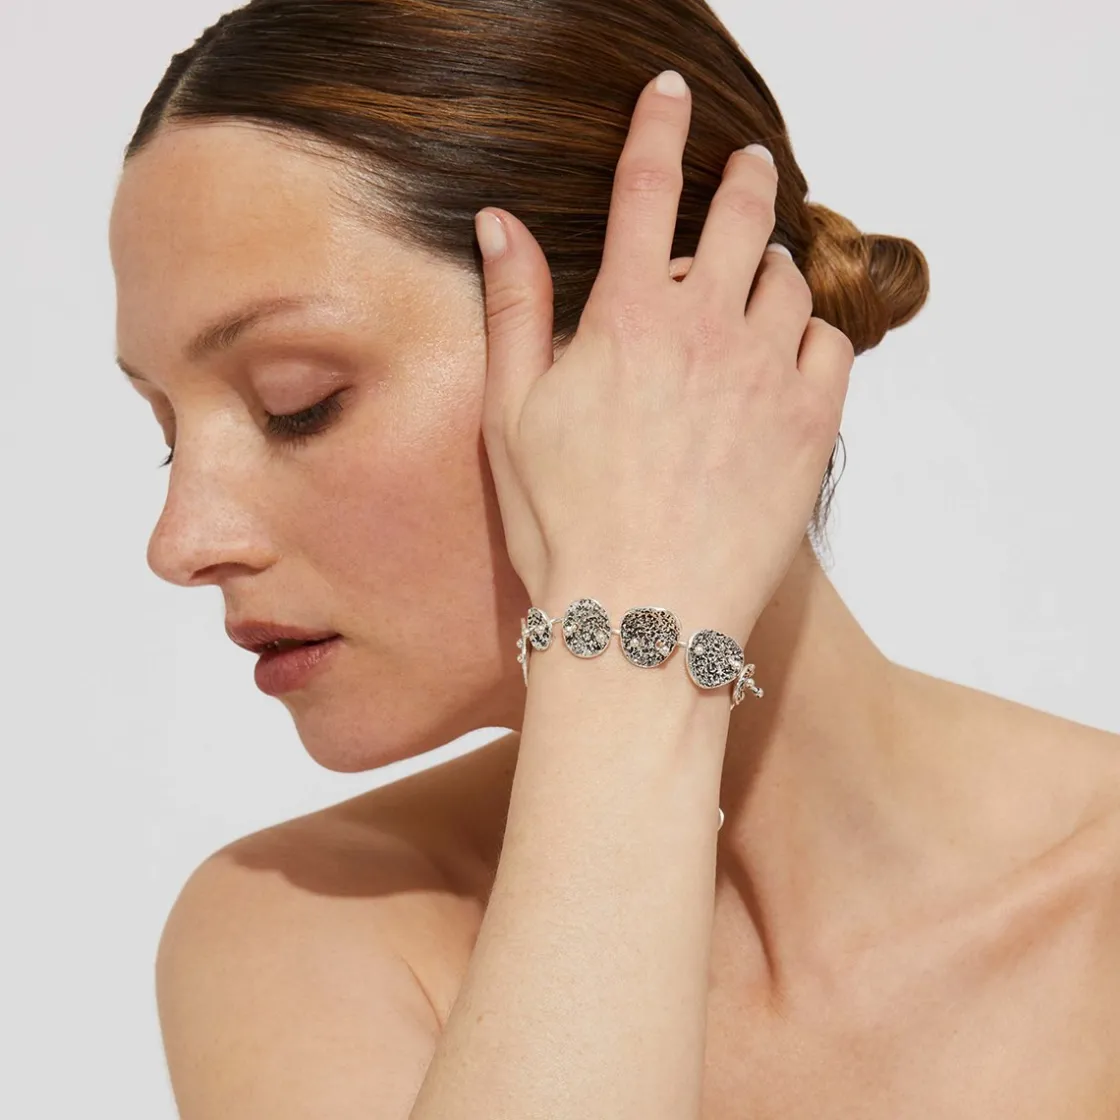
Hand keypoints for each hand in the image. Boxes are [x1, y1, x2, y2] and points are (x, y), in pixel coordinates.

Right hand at [474, 69, 854, 637]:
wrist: (645, 618)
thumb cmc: (563, 525)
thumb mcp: (512, 415)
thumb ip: (515, 307)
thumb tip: (499, 220)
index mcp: (629, 316)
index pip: (646, 188)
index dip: (656, 128)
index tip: (669, 92)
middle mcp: (708, 329)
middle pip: (742, 216)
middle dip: (742, 178)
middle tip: (746, 167)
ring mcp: (769, 375)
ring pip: (791, 280)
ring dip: (773, 267)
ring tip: (760, 280)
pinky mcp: (813, 425)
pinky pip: (830, 345)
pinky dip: (811, 334)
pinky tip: (787, 353)